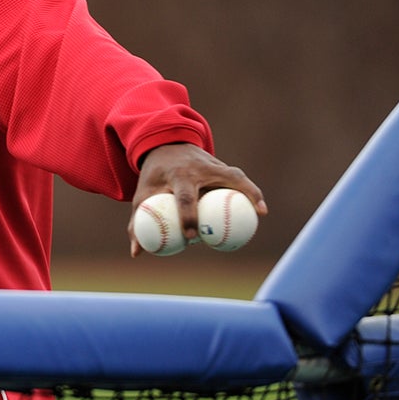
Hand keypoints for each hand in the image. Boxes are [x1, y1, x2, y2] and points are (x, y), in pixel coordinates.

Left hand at [127, 143, 267, 257]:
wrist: (165, 146)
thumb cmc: (153, 178)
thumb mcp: (142, 196)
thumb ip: (138, 223)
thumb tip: (137, 253)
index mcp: (178, 175)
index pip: (185, 196)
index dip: (189, 215)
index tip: (192, 236)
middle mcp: (199, 167)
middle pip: (220, 181)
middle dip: (228, 201)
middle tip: (238, 227)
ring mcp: (214, 164)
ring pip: (235, 177)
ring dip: (251, 191)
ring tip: (261, 213)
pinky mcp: (223, 166)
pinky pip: (239, 180)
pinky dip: (251, 192)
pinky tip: (261, 210)